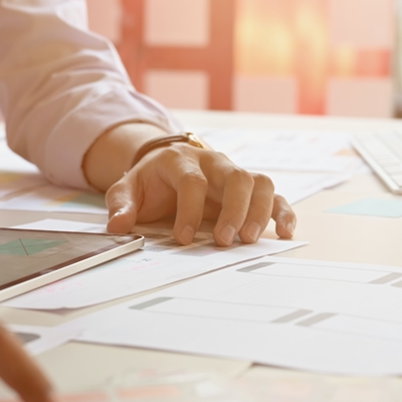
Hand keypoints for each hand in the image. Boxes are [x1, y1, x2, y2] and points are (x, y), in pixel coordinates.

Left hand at [97, 126, 295, 246]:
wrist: (165, 166)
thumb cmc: (150, 182)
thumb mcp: (127, 189)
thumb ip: (122, 205)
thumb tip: (118, 226)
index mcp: (181, 160)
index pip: (192, 181)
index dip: (189, 209)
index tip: (183, 238)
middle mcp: (213, 163)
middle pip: (236, 177)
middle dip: (233, 210)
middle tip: (225, 240)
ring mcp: (234, 174)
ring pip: (259, 182)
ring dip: (259, 211)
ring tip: (249, 240)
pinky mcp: (249, 189)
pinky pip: (274, 195)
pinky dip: (283, 212)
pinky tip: (283, 233)